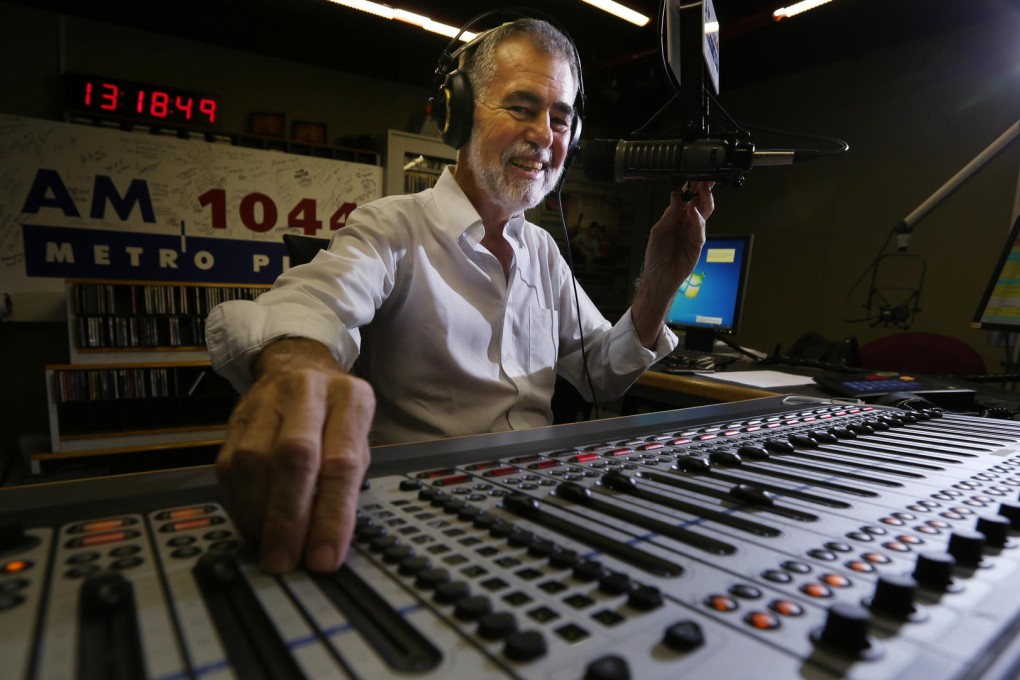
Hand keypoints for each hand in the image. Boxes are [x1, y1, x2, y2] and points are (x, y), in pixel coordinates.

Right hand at [215, 339, 375, 573]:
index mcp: (350, 398)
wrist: (295, 367)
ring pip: (253, 462)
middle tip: (286, 560)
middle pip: (293, 457)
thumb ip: (344, 486)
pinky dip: (240, 506)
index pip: (342, 462)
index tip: (324, 558)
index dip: (332, 516)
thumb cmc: (334, 416)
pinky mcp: (234, 421)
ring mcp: (265, 402)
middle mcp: (307, 392)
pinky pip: (229, 469)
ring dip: (260, 515)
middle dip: (289, 518)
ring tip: (270, 547)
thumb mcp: (357, 440)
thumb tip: (325, 543)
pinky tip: (253, 526)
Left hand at [644, 181, 714, 287]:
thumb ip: (669, 215)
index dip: (691, 188)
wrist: (659, 276)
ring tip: (704, 190)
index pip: (686, 199)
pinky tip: (694, 212)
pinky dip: (698, 220)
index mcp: (676, 217)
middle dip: (704, 190)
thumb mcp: (658, 231)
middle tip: (706, 179)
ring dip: (705, 200)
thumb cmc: (656, 255)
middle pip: (699, 202)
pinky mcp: (698, 243)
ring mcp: (694, 232)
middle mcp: (687, 222)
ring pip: (704, 213)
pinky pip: (700, 229)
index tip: (695, 177)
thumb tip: (676, 197)